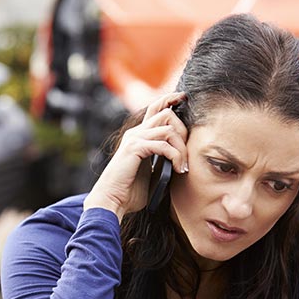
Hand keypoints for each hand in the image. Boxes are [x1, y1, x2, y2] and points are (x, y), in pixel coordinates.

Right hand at [83, 92, 188, 220]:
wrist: (112, 200)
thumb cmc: (130, 191)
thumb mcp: (151, 172)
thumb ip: (163, 160)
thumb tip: (183, 158)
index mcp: (139, 136)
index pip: (155, 108)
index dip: (170, 99)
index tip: (184, 98)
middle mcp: (136, 133)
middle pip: (166, 113)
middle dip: (183, 131)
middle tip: (186, 155)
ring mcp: (134, 139)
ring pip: (168, 129)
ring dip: (181, 148)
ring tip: (182, 167)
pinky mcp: (134, 148)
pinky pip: (163, 144)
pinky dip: (175, 156)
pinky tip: (177, 169)